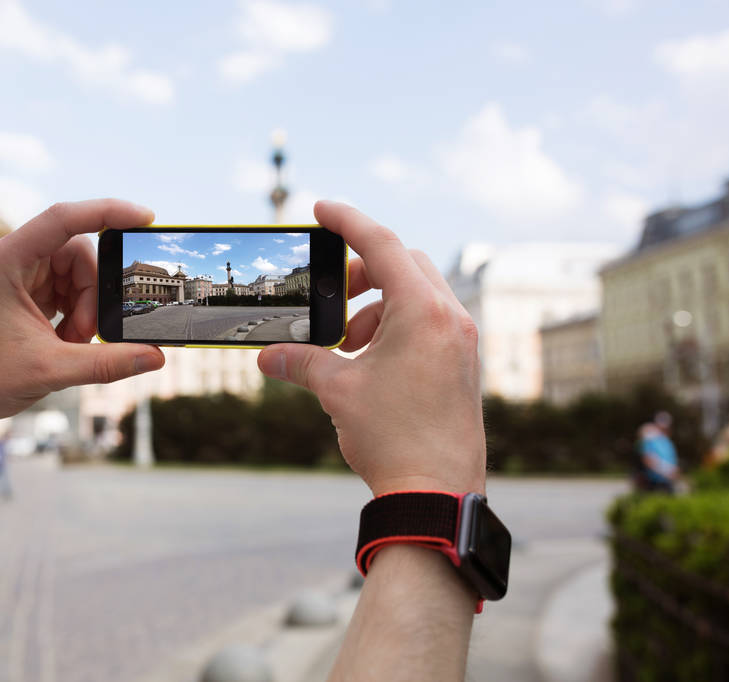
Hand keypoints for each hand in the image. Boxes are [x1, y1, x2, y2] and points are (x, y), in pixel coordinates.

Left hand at [0, 199, 165, 436]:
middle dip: (92, 292)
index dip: (108, 212)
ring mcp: (16, 274)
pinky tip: (63, 340)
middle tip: (84, 334)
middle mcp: (9, 259)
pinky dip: (75, 313)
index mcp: (5, 261)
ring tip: (68, 343)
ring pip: (76, 272)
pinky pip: (66, 287)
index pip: (64, 219)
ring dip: (84, 307)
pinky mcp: (23, 291)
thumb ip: (108, 362)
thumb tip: (156, 358)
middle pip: (77, 252)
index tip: (145, 217)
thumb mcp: (53, 370)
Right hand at [257, 201, 484, 495]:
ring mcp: (461, 342)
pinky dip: (396, 328)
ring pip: (417, 295)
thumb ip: (301, 362)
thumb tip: (267, 357)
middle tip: (332, 297)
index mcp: (423, 311)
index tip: (322, 208)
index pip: (382, 245)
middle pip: (404, 264)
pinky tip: (371, 365)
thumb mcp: (338, 391)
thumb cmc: (393, 438)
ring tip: (349, 347)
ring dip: (377, 307)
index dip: (348, 221)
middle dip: (363, 273)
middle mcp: (450, 318)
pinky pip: (428, 323)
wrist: (436, 494)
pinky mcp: (462, 364)